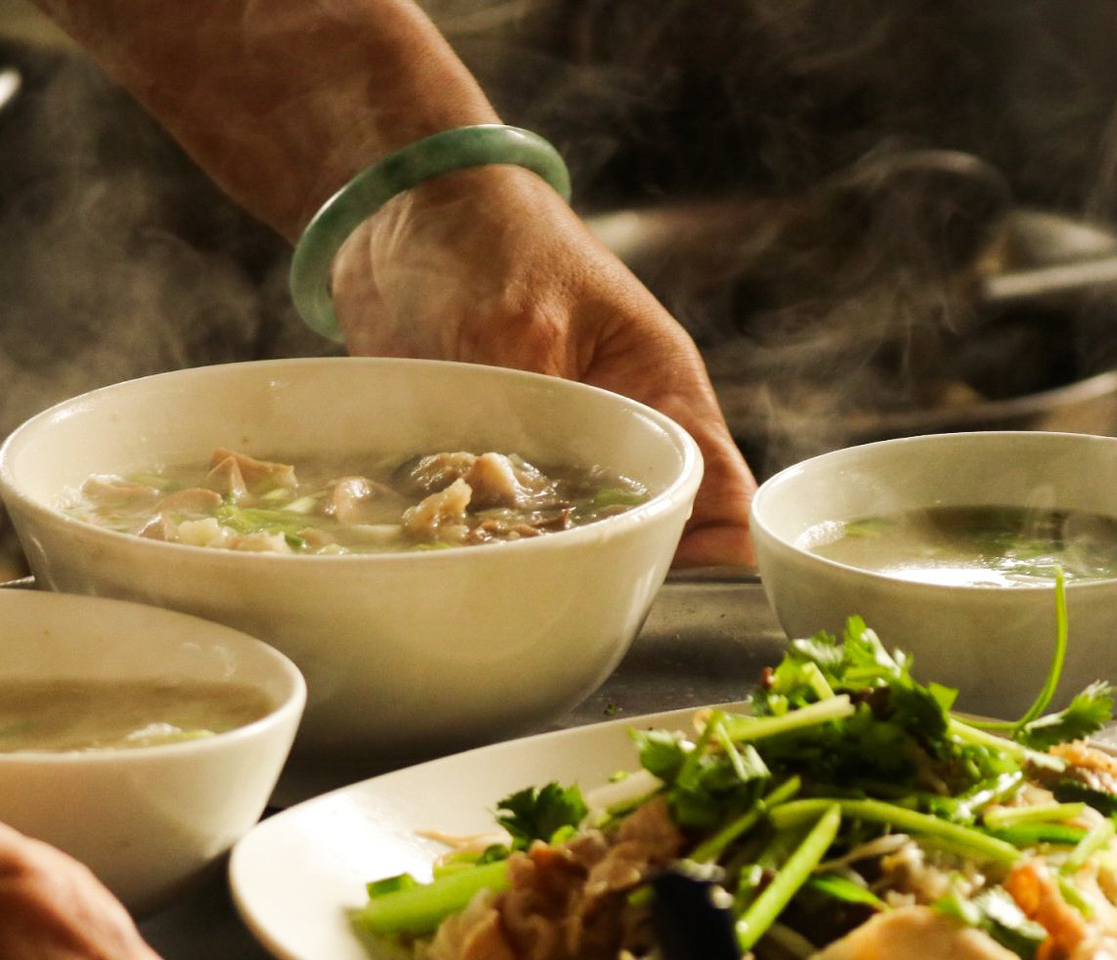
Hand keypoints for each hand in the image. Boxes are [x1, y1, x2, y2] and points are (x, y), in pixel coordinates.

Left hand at [331, 166, 757, 565]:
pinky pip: (495, 527)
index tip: (680, 582)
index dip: (714, 547)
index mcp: (659, 387)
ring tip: (505, 577)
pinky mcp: (488, 465)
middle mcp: (616, 431)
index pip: (720, 487)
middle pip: (649, 527)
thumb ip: (548, 402)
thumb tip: (553, 488)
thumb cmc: (486, 236)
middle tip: (574, 590)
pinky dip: (475, 543)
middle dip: (619, 565)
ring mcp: (553, 453)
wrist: (396, 213)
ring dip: (543, 561)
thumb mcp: (525, 320)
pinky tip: (447, 554)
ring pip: (571, 537)